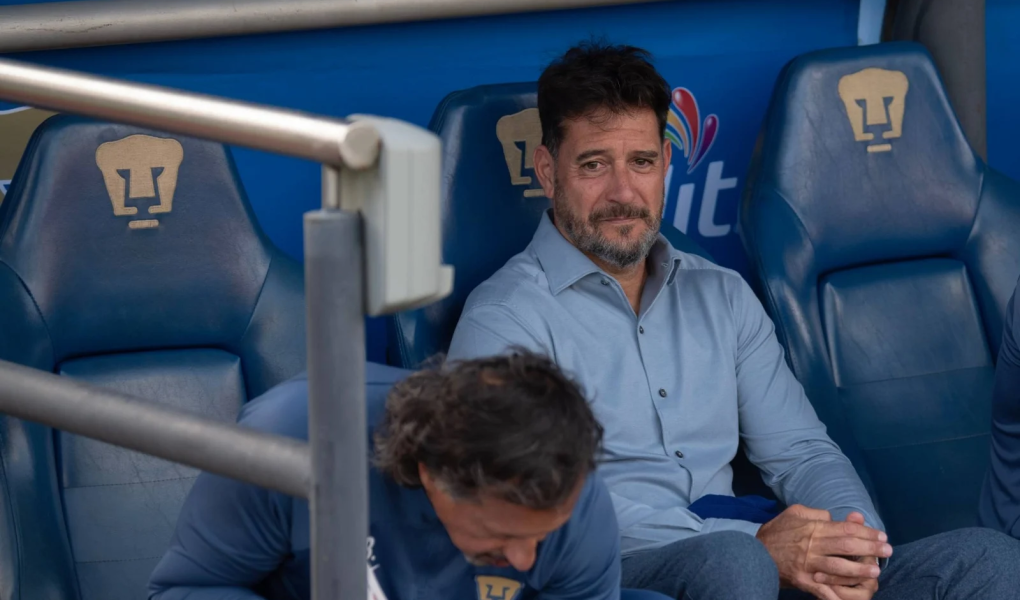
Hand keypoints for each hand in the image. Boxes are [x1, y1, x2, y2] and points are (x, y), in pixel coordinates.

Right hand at [755, 505, 890, 599]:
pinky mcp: (804, 580)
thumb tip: (832, 516)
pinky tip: (848, 599)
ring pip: (838, 567)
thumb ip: (814, 513)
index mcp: (812, 528)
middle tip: (888, 550)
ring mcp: (809, 564)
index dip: (865, 532)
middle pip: (846, 546)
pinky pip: (823, 589)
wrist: (753, 553)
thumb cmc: (775, 532)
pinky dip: (835, 595)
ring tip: (876, 571)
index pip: (844, 529)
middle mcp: (813, 545)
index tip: (881, 535)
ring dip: (859, 570)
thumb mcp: (792, 513)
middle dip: (869, 548)